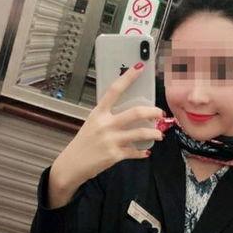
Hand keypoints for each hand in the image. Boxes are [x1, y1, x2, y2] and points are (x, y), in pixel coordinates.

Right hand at [51, 61, 164, 192]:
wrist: (72, 165)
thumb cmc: (83, 143)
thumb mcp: (92, 124)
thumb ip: (108, 118)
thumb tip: (129, 113)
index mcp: (99, 113)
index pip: (114, 90)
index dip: (128, 77)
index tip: (140, 67)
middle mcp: (105, 124)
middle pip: (135, 112)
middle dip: (153, 112)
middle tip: (160, 113)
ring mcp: (111, 140)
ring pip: (141, 133)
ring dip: (154, 133)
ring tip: (159, 135)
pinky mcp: (115, 155)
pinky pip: (135, 151)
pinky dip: (143, 152)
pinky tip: (146, 152)